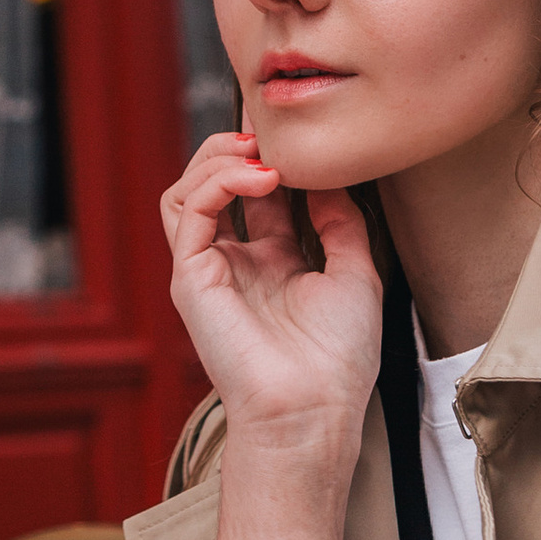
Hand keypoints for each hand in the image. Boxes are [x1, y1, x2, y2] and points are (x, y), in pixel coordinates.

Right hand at [161, 129, 382, 456]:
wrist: (314, 407)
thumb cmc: (339, 358)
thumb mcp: (355, 272)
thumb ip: (340, 220)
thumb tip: (329, 175)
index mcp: (272, 262)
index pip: (258, 192)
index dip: (274, 157)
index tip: (301, 134)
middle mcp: (235, 262)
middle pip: (214, 183)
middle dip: (238, 147)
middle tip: (270, 132)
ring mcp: (208, 268)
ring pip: (186, 190)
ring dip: (218, 158)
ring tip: (259, 151)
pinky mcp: (190, 277)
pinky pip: (185, 210)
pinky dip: (217, 180)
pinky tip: (259, 176)